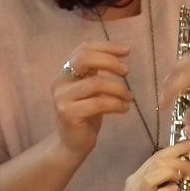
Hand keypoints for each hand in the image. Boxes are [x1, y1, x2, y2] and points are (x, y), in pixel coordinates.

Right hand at [53, 41, 133, 158]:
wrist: (72, 143)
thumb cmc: (86, 114)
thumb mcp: (93, 90)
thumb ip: (99, 72)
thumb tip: (122, 56)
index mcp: (66, 71)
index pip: (84, 48)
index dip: (106, 46)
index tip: (127, 51)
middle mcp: (60, 81)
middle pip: (84, 58)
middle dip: (110, 62)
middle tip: (126, 72)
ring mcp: (62, 98)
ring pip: (96, 83)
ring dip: (118, 89)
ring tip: (129, 97)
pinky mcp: (68, 114)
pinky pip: (98, 103)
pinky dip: (116, 104)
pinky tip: (125, 108)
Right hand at [107, 141, 189, 190]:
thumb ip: (160, 187)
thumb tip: (179, 178)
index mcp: (137, 178)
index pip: (156, 156)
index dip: (175, 149)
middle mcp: (135, 183)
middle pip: (157, 161)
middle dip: (179, 157)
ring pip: (154, 174)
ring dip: (174, 172)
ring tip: (188, 176)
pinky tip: (176, 190)